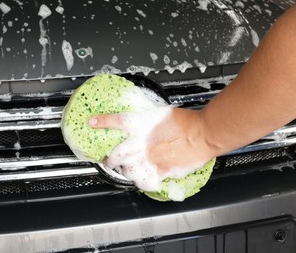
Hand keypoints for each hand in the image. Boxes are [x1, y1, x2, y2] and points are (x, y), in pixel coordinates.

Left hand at [89, 107, 216, 189]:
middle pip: (116, 155)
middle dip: (110, 159)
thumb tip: (141, 122)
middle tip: (109, 159)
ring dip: (125, 171)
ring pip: (128, 171)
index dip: (102, 122)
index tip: (92, 122)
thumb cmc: (186, 121)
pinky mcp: (161, 171)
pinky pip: (146, 181)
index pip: (116, 121)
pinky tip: (143, 179)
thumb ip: (148, 120)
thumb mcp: (161, 113)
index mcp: (142, 125)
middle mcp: (142, 143)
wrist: (203, 133)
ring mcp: (150, 159)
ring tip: (126, 170)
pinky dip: (143, 182)